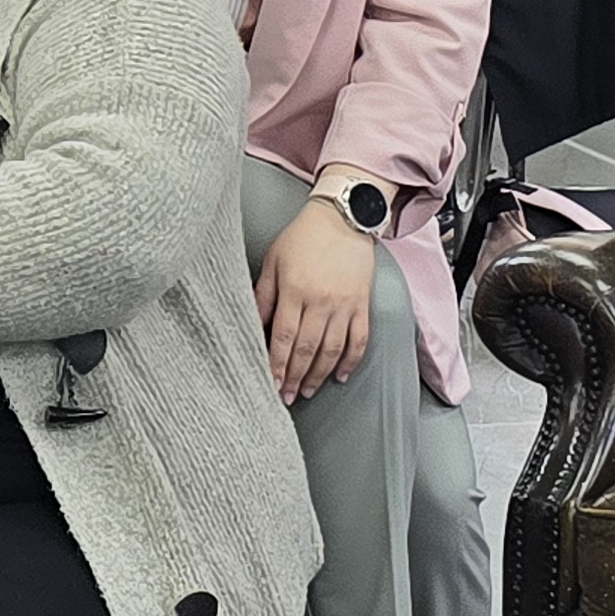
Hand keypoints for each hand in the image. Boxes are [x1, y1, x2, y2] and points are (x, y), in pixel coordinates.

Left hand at [257, 198, 379, 401]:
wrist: (343, 219)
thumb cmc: (303, 238)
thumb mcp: (273, 261)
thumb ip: (263, 295)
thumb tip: (252, 324)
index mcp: (294, 290)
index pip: (282, 337)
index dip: (275, 364)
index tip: (270, 384)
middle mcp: (320, 301)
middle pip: (306, 349)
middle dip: (294, 377)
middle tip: (286, 396)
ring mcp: (344, 305)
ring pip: (332, 350)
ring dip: (318, 375)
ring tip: (307, 390)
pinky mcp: (362, 305)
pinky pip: (359, 340)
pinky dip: (351, 362)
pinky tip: (340, 376)